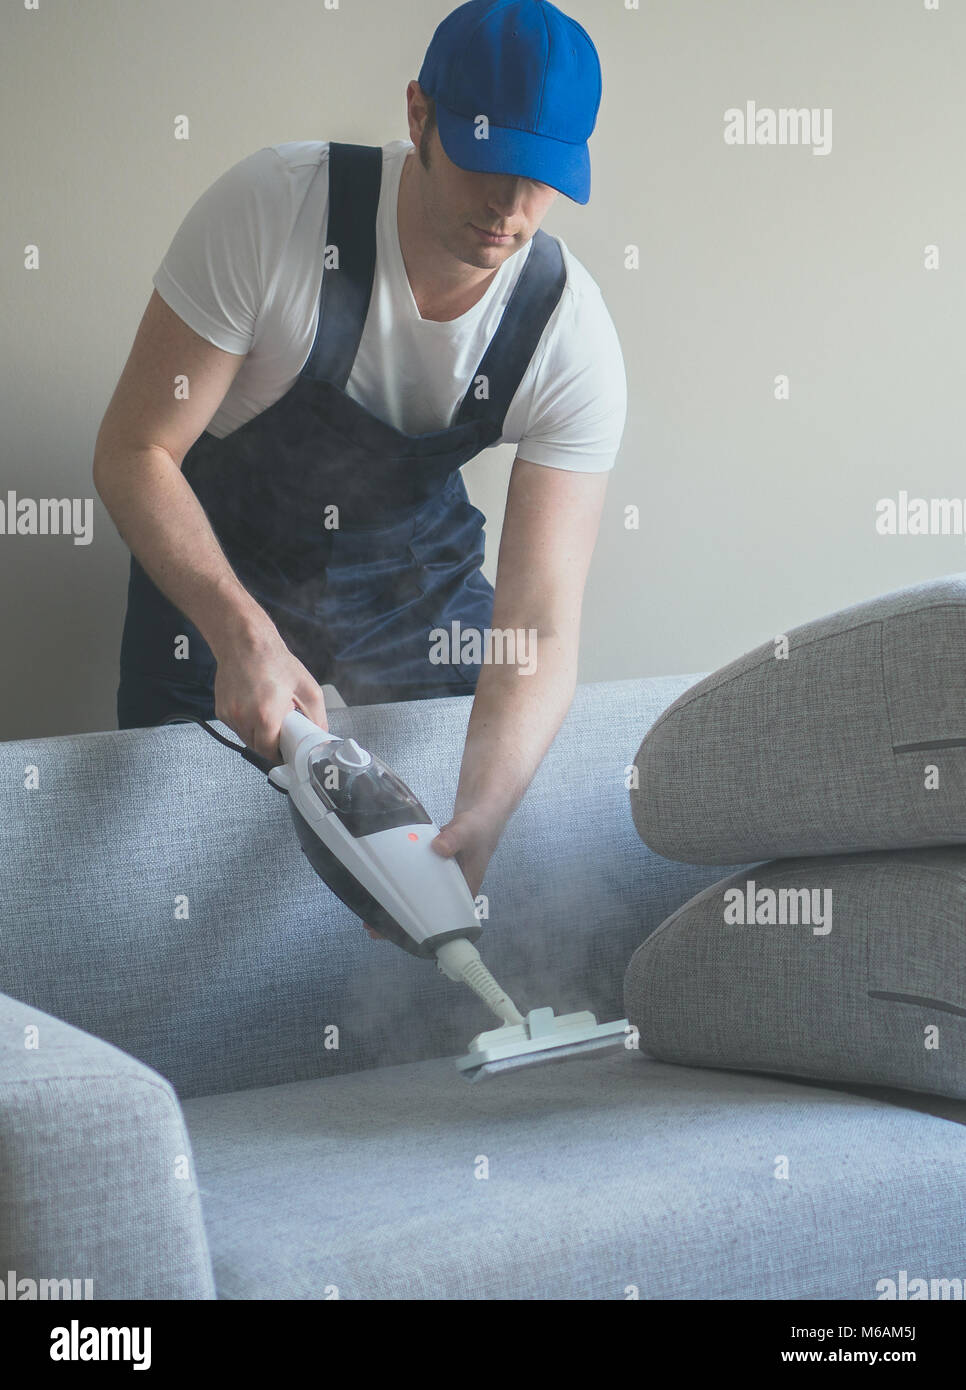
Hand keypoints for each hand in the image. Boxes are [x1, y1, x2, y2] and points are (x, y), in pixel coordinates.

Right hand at [211, 614, 327, 762]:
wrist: (244, 641)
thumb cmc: (274, 661)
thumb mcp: (308, 689)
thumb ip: (317, 717)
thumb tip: (320, 735)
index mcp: (266, 717)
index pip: (271, 753)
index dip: (281, 753)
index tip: (288, 748)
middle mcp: (243, 719)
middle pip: (258, 748)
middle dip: (271, 743)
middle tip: (282, 727)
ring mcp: (230, 715)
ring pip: (246, 738)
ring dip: (258, 733)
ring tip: (268, 713)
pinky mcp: (221, 710)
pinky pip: (236, 726)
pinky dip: (246, 722)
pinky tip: (254, 706)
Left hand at [363, 807, 505, 940]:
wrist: (481, 813)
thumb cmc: (480, 827)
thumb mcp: (468, 831)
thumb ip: (455, 839)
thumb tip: (439, 848)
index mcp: (465, 889)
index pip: (445, 918)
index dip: (424, 930)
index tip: (403, 936)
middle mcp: (451, 889)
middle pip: (426, 911)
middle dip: (403, 921)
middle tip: (374, 929)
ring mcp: (440, 879)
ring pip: (418, 897)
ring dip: (398, 905)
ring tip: (371, 916)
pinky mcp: (432, 868)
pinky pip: (414, 880)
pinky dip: (400, 885)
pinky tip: (381, 889)